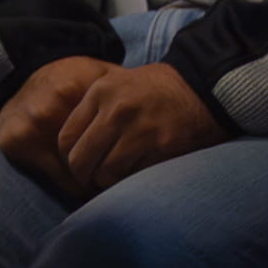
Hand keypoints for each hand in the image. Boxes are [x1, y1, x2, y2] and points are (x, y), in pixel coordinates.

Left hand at [0, 55, 219, 200]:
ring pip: (105, 173)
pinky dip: (132, 180)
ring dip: (109, 181)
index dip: (68, 159)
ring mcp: (139, 130)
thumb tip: (67, 150)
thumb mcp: (116, 86)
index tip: (78, 165)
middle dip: (84, 176)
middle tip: (92, 180)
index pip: (65, 139)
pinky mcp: (162, 147)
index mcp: (100, 93)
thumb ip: (91, 111)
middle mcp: (116, 111)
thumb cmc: (155, 91)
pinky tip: (137, 172)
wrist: (201, 88)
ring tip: (116, 177)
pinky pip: (134, 176)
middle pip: (80, 160)